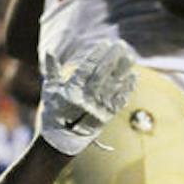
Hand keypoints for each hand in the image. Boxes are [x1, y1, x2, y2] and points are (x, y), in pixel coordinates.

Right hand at [37, 40, 136, 155]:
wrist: (62, 140)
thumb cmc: (54, 112)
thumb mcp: (49, 91)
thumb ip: (52, 72)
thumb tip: (49, 52)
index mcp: (71, 92)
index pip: (86, 70)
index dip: (96, 56)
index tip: (105, 43)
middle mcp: (85, 101)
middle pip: (102, 76)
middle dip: (112, 59)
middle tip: (122, 45)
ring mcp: (98, 110)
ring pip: (112, 87)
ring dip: (123, 71)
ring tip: (130, 57)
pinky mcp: (107, 118)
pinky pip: (119, 102)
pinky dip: (127, 89)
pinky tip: (134, 76)